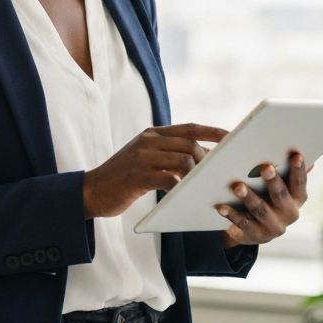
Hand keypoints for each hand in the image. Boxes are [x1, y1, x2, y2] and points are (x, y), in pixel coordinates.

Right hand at [83, 123, 227, 218]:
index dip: (212, 131)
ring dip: (198, 173)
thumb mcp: (144, 158)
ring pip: (183, 159)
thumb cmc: (122, 179)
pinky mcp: (138, 176)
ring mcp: (142, 157)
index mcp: (152, 134)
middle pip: (189, 143)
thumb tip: (198, 160)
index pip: (189, 128)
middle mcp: (148, 141)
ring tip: (206, 185)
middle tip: (220, 171)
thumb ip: (166, 154)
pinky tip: (188, 194)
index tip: (231, 136)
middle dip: (208, 157)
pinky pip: (169, 178)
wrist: (91, 190)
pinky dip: (182, 186)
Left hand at [217, 150, 310, 247]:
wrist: (258, 229)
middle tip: (266, 168)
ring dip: (249, 197)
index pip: (300, 182)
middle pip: (280, 196)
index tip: (296, 155)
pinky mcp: (254, 236)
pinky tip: (221, 206)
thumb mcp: (282, 184)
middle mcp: (289, 214)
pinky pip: (241, 224)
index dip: (299, 169)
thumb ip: (288, 170)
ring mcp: (271, 227)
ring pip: (259, 210)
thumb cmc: (269, 196)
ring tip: (238, 186)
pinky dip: (231, 215)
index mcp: (298, 198)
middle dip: (273, 182)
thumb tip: (303, 152)